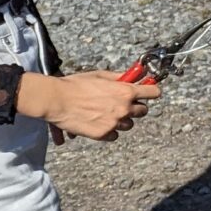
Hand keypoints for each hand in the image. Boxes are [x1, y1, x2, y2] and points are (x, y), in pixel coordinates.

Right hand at [19, 71, 154, 142]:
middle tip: (122, 104)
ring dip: (121, 120)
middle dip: (135, 107)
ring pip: (128, 124)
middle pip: (143, 111)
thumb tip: (135, 75)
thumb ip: (120, 77)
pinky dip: (109, 131)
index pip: (154, 93)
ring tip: (105, 113)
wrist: (56, 100)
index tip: (148, 92)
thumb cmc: (76, 85)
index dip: (151, 92)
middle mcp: (124, 108)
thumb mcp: (100, 75)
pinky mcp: (103, 134)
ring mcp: (114, 123)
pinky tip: (98, 123)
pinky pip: (114, 135)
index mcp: (125, 92)